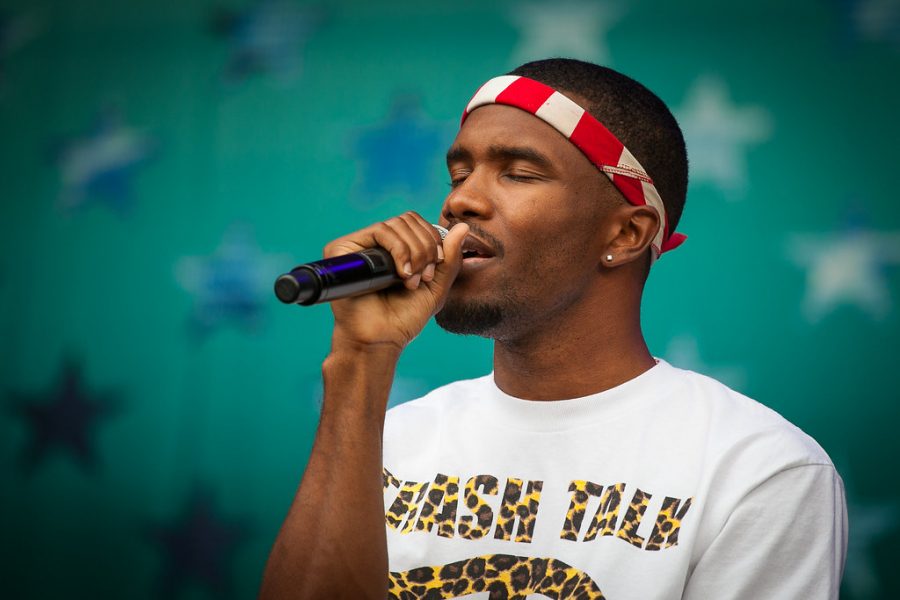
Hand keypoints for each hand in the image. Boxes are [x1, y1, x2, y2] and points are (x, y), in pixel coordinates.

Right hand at [323, 211, 468, 351]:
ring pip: (396, 224)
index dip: (432, 240)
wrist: (381, 339)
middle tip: (424, 277)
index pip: (417, 223)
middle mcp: (375, 244)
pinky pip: (379, 231)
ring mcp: (358, 245)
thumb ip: (450, 258)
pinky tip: (401, 274)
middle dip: (425, 248)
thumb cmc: (404, 318)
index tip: (434, 269)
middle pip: (408, 220)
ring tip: (411, 280)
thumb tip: (463, 227)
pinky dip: (399, 250)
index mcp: (394, 248)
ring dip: (414, 253)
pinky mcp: (343, 249)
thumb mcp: (436, 286)